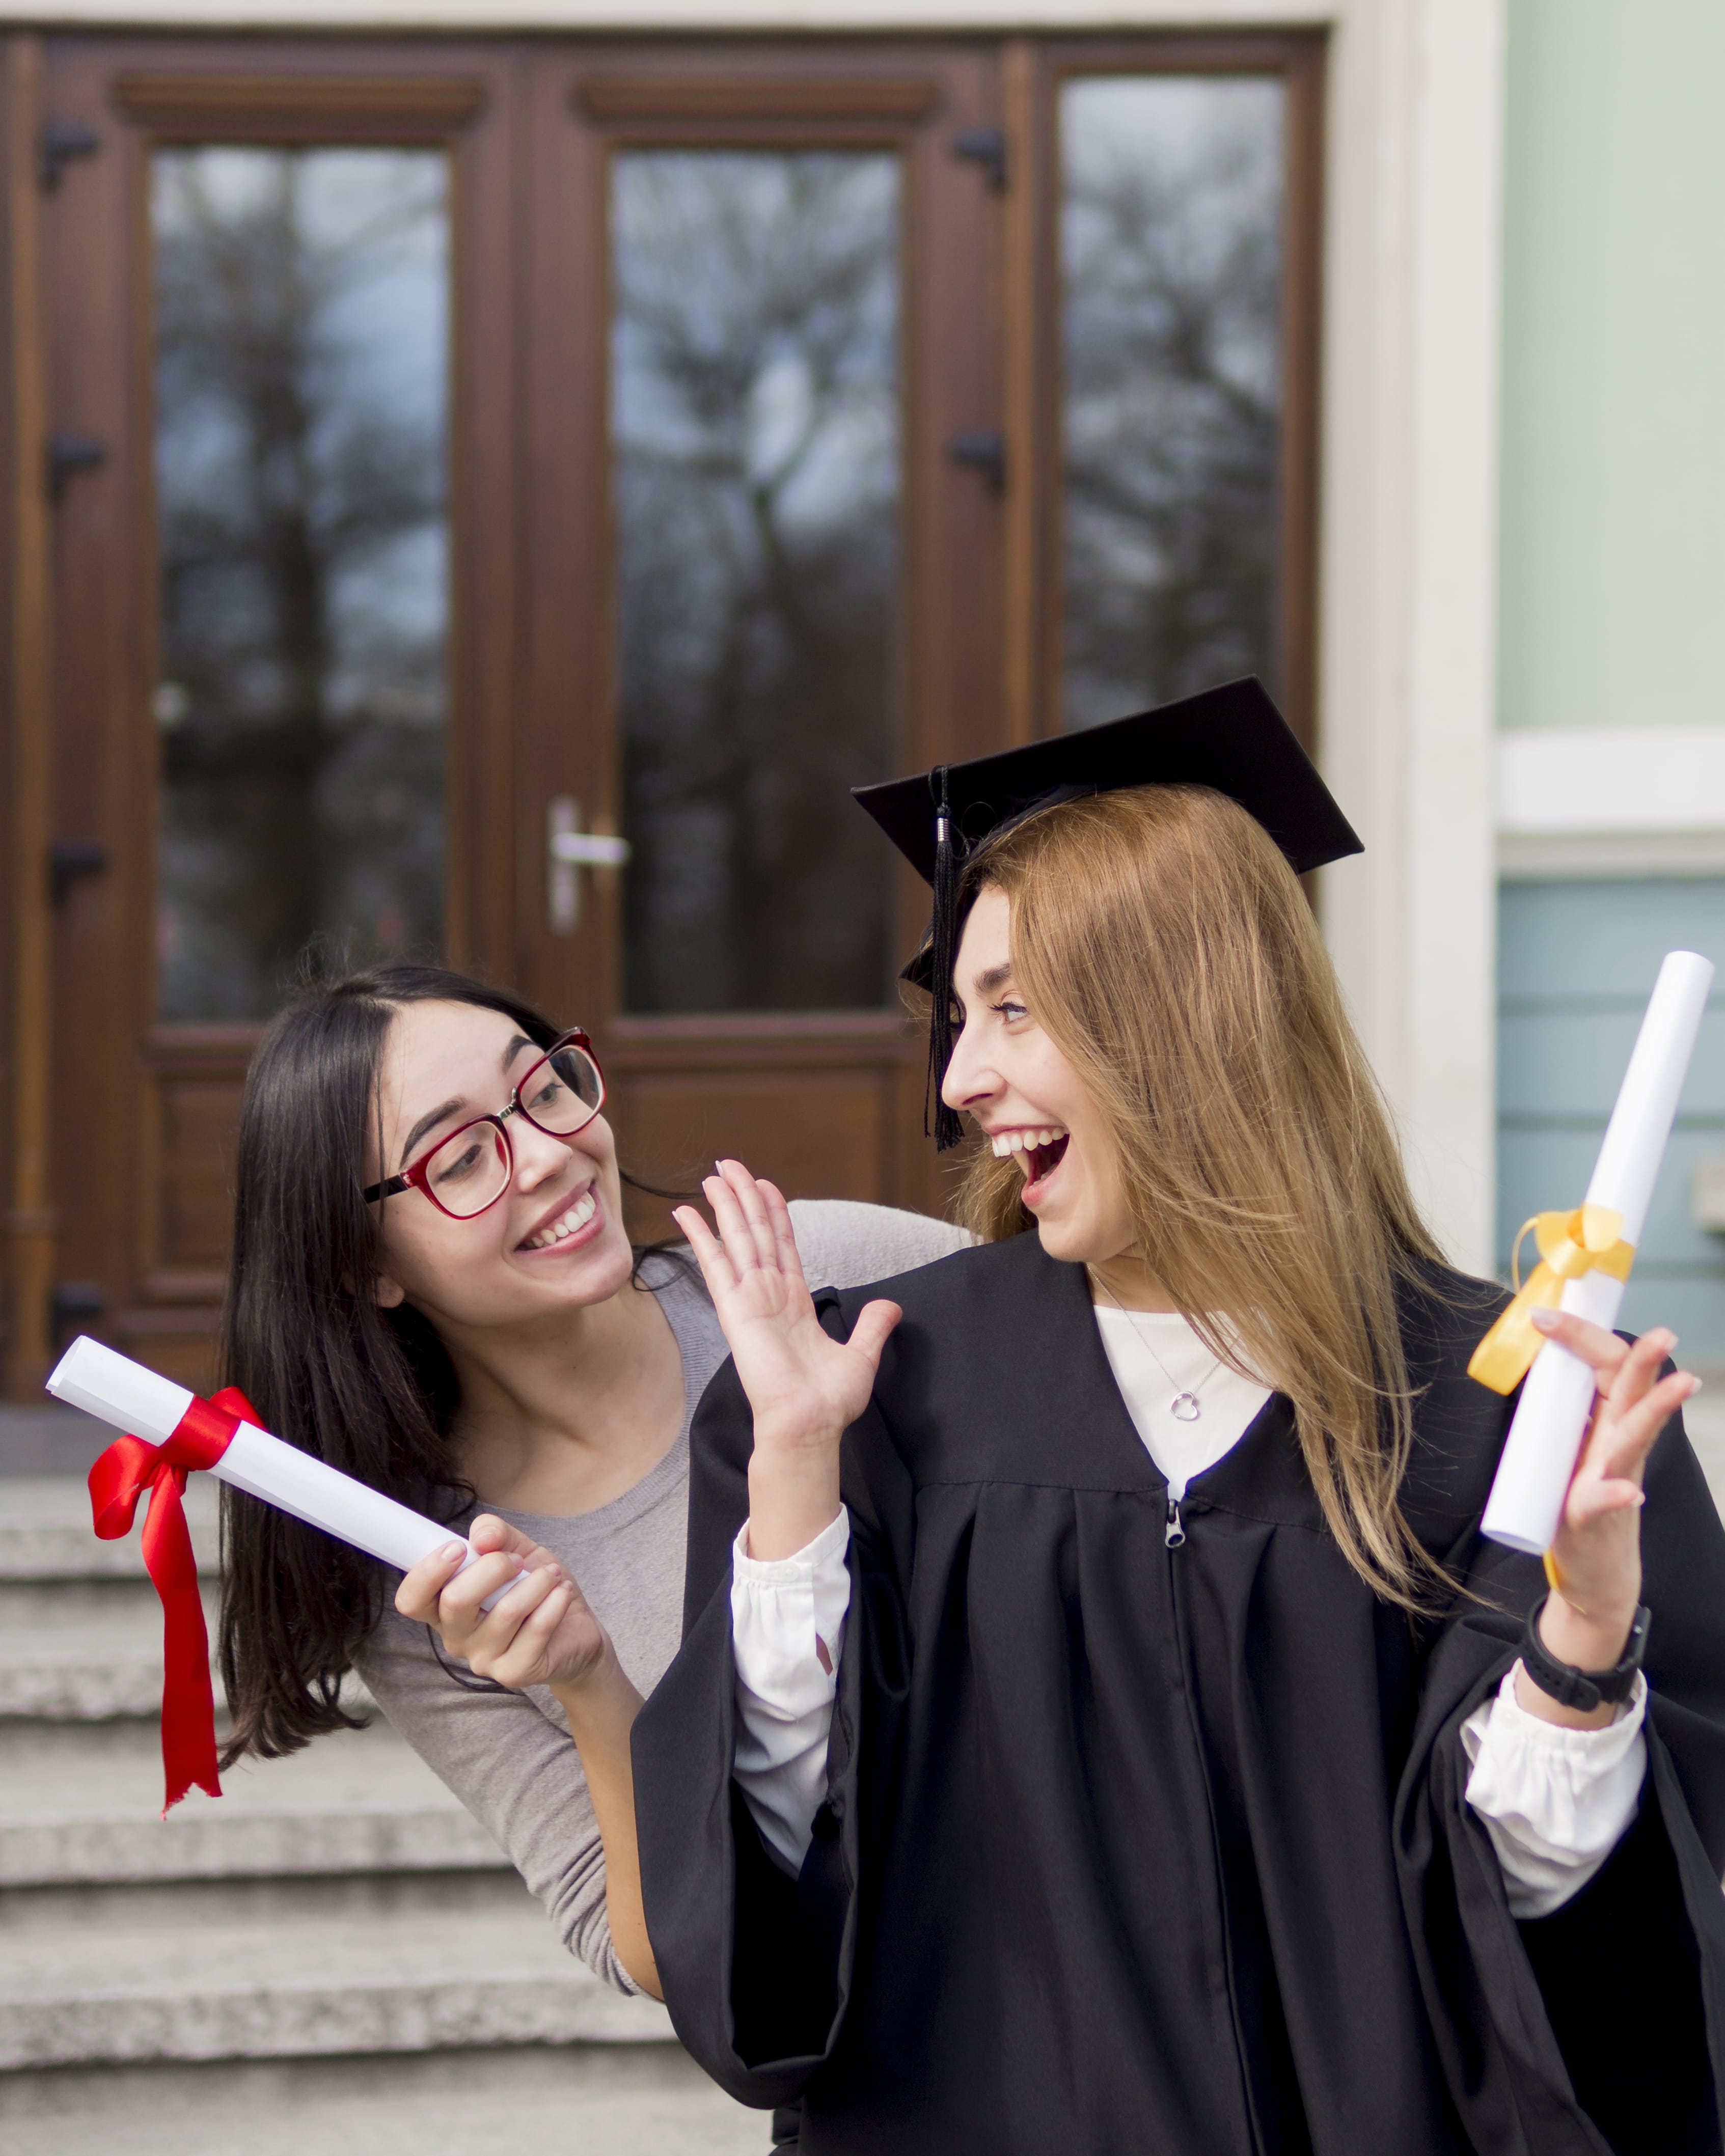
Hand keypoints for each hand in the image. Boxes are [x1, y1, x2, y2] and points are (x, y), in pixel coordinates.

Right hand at [395, 1512, 612, 1693]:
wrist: (576, 1629)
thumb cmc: (536, 1588)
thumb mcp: (517, 1549)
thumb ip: (495, 1533)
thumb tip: (482, 1538)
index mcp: (445, 1608)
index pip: (411, 1599)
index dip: (427, 1572)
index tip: (458, 1548)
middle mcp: (457, 1637)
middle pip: (455, 1601)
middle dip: (493, 1567)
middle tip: (518, 1561)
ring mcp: (484, 1660)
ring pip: (505, 1612)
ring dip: (536, 1583)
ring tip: (551, 1575)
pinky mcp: (514, 1672)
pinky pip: (535, 1630)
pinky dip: (554, 1603)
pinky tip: (562, 1593)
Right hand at [674, 1160, 899, 1559]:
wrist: (809, 1425)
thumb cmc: (828, 1401)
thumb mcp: (861, 1355)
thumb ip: (872, 1327)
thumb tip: (891, 1307)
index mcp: (794, 1300)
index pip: (782, 1244)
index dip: (773, 1212)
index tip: (764, 1184)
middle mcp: (768, 1294)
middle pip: (754, 1232)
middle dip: (743, 1196)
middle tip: (728, 1165)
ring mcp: (749, 1299)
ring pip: (737, 1238)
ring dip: (725, 1205)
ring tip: (713, 1174)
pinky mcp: (735, 1310)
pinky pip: (715, 1265)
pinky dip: (700, 1236)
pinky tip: (686, 1213)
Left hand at [1518, 1309, 1698, 1724]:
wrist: (1593, 1574)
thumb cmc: (1578, 1504)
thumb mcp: (1570, 1449)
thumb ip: (1565, 1413)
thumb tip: (1541, 1365)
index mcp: (1602, 1423)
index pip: (1605, 1369)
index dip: (1581, 1338)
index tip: (1545, 1314)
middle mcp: (1614, 1445)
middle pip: (1633, 1392)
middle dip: (1646, 1361)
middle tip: (1662, 1333)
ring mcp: (1612, 1479)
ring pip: (1636, 1437)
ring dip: (1656, 1410)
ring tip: (1678, 1385)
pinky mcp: (1596, 1517)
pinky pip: (1610, 1501)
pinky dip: (1618, 1493)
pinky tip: (1630, 1491)